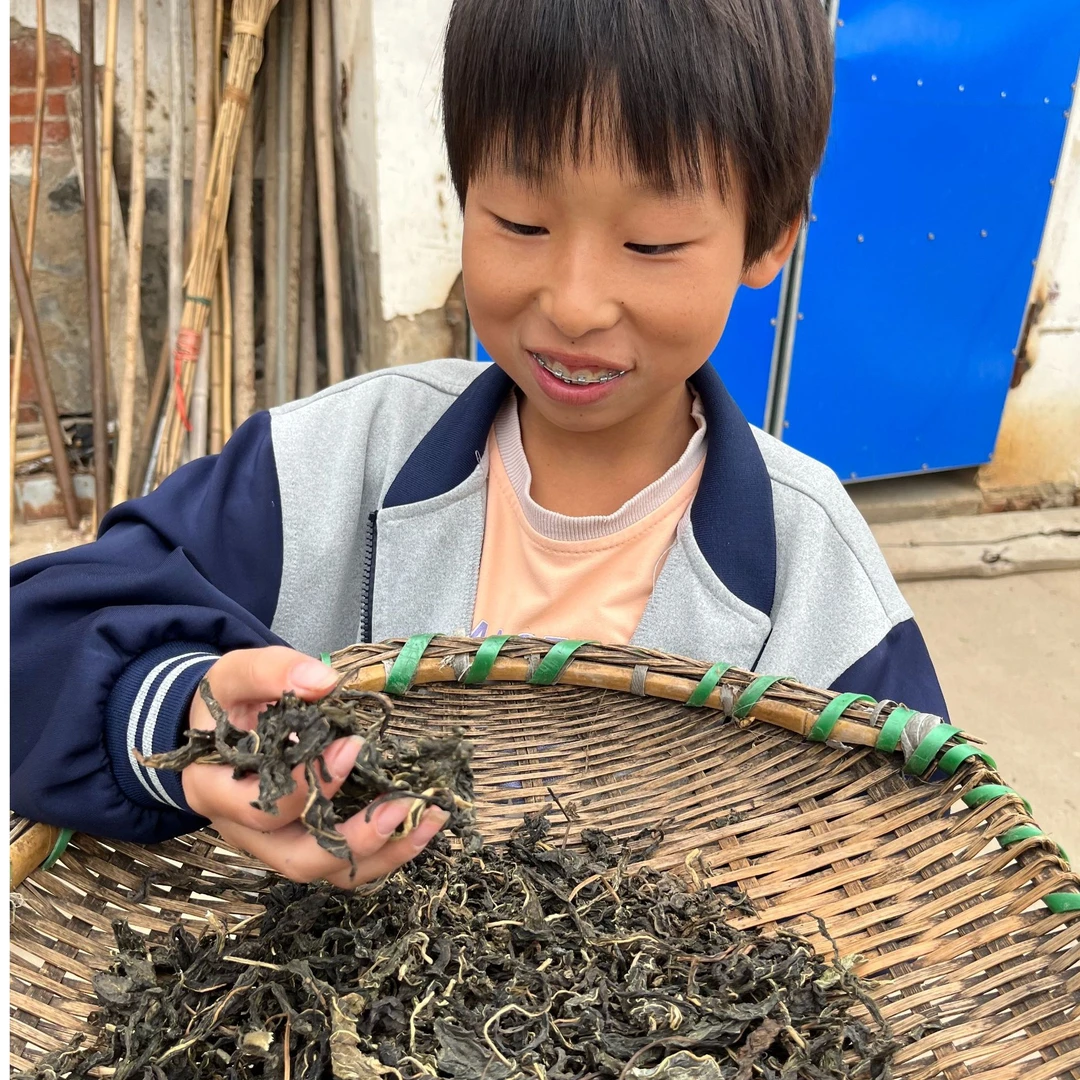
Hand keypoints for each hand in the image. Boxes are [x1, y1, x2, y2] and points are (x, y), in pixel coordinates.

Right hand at [181, 646, 448, 888]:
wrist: (217, 725)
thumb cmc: (227, 703)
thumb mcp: (236, 676)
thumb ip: (273, 672)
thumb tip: (324, 682)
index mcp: (215, 791)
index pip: (260, 807)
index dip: (306, 786)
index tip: (351, 745)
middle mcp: (244, 830)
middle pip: (297, 858)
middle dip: (353, 837)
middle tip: (399, 806)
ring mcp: (276, 843)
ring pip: (327, 870)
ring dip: (381, 852)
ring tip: (426, 819)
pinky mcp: (304, 841)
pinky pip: (344, 863)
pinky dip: (386, 850)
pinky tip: (421, 823)